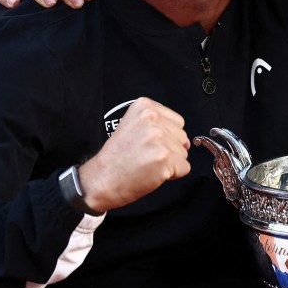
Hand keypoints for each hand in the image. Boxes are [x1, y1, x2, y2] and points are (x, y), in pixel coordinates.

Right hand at [75, 98, 190, 211]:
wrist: (101, 180)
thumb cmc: (116, 158)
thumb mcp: (134, 127)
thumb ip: (160, 126)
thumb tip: (187, 141)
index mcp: (144, 107)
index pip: (177, 122)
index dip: (166, 137)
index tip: (148, 144)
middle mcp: (152, 119)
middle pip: (182, 137)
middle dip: (169, 149)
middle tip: (146, 156)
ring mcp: (158, 138)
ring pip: (184, 153)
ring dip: (170, 162)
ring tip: (147, 164)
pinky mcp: (164, 158)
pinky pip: (184, 168)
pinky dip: (173, 175)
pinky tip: (153, 173)